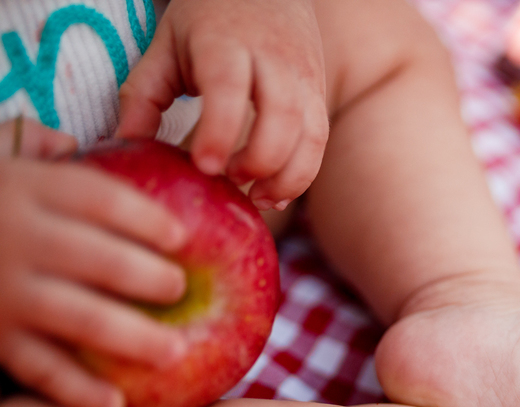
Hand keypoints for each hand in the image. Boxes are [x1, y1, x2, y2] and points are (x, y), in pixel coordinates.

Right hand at [0, 119, 189, 406]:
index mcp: (20, 190)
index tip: (181, 235)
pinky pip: (40, 368)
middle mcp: (14, 239)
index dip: (144, 216)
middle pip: (96, 257)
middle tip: (180, 289)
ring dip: (131, 337)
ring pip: (77, 316)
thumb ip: (31, 148)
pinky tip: (116, 405)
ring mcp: (3, 292)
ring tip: (175, 351)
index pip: (94, 196)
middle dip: (148, 276)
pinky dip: (77, 391)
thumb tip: (72, 141)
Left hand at [116, 0, 328, 209]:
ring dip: (287, 177)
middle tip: (228, 182)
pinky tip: (275, 193)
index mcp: (228, 42)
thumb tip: (123, 144)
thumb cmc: (208, 18)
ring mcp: (305, 77)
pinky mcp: (319, 94)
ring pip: (311, 136)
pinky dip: (301, 174)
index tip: (205, 166)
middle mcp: (275, 59)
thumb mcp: (167, 43)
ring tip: (256, 199)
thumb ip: (144, 94)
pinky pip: (319, 142)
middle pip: (282, 117)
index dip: (221, 131)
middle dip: (260, 161)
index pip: (230, 88)